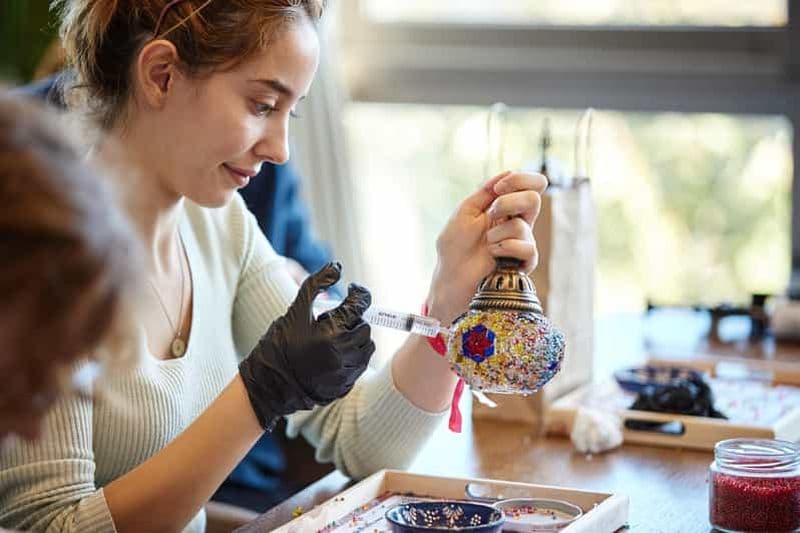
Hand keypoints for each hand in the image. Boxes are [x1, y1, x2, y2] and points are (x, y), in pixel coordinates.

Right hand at [239, 262, 375, 429]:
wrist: (270, 384)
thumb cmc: (280, 344)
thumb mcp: (295, 310)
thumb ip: (316, 285)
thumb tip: (337, 267)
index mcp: (333, 331)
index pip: (360, 304)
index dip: (359, 293)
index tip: (353, 290)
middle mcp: (344, 352)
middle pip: (365, 325)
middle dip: (354, 318)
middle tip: (336, 318)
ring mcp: (347, 371)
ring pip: (367, 346)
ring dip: (356, 337)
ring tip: (335, 336)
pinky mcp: (347, 384)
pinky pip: (361, 364)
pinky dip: (353, 355)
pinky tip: (334, 353)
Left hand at [426, 171, 547, 325]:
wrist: (451, 275)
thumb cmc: (454, 246)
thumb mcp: (465, 211)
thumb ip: (486, 192)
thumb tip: (508, 172)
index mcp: (505, 206)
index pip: (531, 185)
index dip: (520, 180)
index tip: (499, 188)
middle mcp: (517, 221)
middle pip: (534, 199)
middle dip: (508, 203)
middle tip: (492, 214)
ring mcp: (521, 242)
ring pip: (523, 226)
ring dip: (498, 233)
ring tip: (487, 244)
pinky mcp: (523, 262)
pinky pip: (528, 248)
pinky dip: (506, 248)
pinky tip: (494, 254)